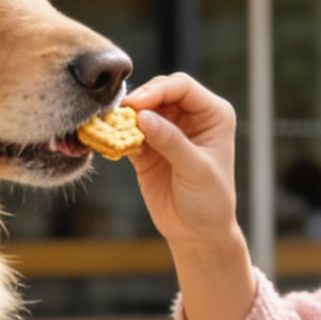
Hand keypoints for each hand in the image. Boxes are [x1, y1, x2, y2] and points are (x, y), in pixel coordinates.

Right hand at [122, 74, 239, 248]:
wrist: (196, 232)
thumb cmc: (209, 200)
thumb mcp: (196, 170)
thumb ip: (171, 142)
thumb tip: (142, 117)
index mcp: (212, 114)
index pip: (182, 87)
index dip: (158, 90)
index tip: (137, 105)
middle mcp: (190, 116)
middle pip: (159, 91)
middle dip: (140, 100)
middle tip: (122, 114)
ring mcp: (167, 130)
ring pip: (140, 109)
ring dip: (124, 116)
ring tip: (109, 125)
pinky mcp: (147, 147)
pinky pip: (128, 132)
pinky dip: (116, 134)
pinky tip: (108, 139)